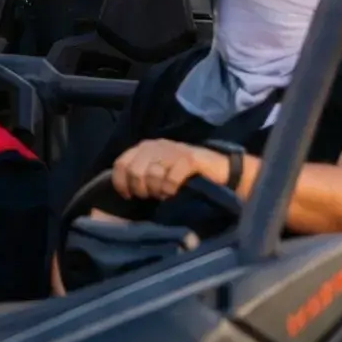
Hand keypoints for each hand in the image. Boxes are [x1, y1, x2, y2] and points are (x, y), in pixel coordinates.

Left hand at [111, 137, 252, 202]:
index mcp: (145, 147)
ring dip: (157, 190)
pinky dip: (170, 189)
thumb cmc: (184, 174)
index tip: (128, 196)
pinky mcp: (189, 159)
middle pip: (135, 172)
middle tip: (152, 196)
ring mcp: (173, 151)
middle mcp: (157, 145)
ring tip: (165, 193)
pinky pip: (171, 179)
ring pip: (152, 175)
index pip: (121, 163)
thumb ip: (141, 173)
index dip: (121, 183)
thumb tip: (121, 188)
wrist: (220, 170)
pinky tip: (175, 192)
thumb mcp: (158, 170)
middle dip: (141, 189)